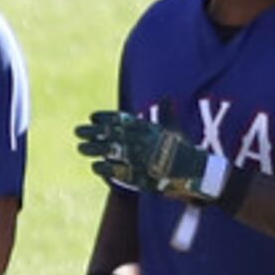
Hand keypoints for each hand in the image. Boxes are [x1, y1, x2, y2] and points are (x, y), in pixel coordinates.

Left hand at [77, 111, 222, 200]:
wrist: (196, 173)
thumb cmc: (185, 150)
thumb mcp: (175, 129)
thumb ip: (167, 114)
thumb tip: (167, 97)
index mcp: (148, 128)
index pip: (122, 119)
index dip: (105, 117)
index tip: (92, 116)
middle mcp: (141, 142)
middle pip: (110, 134)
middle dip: (93, 132)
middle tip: (77, 130)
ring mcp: (137, 159)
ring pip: (109, 151)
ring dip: (93, 149)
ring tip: (80, 147)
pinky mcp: (137, 176)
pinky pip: (115, 171)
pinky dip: (104, 168)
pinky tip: (94, 166)